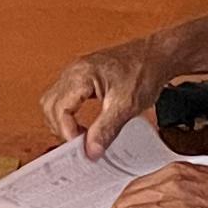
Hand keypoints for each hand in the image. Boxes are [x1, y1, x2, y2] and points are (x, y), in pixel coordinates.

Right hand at [41, 35, 178, 156]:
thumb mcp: (126, 106)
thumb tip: (91, 151)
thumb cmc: (144, 71)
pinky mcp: (81, 77)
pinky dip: (68, 114)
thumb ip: (106, 130)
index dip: (67, 132)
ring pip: (53, 102)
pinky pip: (63, 98)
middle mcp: (73, 72)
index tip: (81, 146)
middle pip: (50, 106)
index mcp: (81, 75)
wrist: (157, 56)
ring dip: (62, 122)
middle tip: (80, 143)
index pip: (59, 110)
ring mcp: (76, 73)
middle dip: (61, 128)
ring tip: (82, 136)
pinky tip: (82, 124)